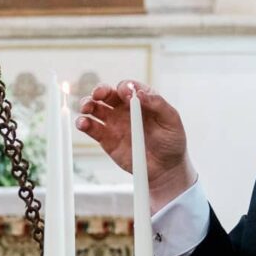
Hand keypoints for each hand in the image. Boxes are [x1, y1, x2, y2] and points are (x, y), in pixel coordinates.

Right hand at [76, 81, 195, 209]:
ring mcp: (113, 123)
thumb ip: (157, 104)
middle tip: (98, 95)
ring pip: (95, 108)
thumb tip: (139, 93)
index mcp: (141, 100)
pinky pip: (91, 128)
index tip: (126, 95)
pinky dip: (84, 123)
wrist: (165, 168)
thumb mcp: (171, 120)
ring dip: (87, 104)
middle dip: (100, 90)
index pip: (127, 87)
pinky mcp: (105, 139)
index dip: (124, 88)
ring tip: (86, 108)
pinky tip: (83, 123)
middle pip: (107, 93)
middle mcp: (124, 108)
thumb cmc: (172, 142)